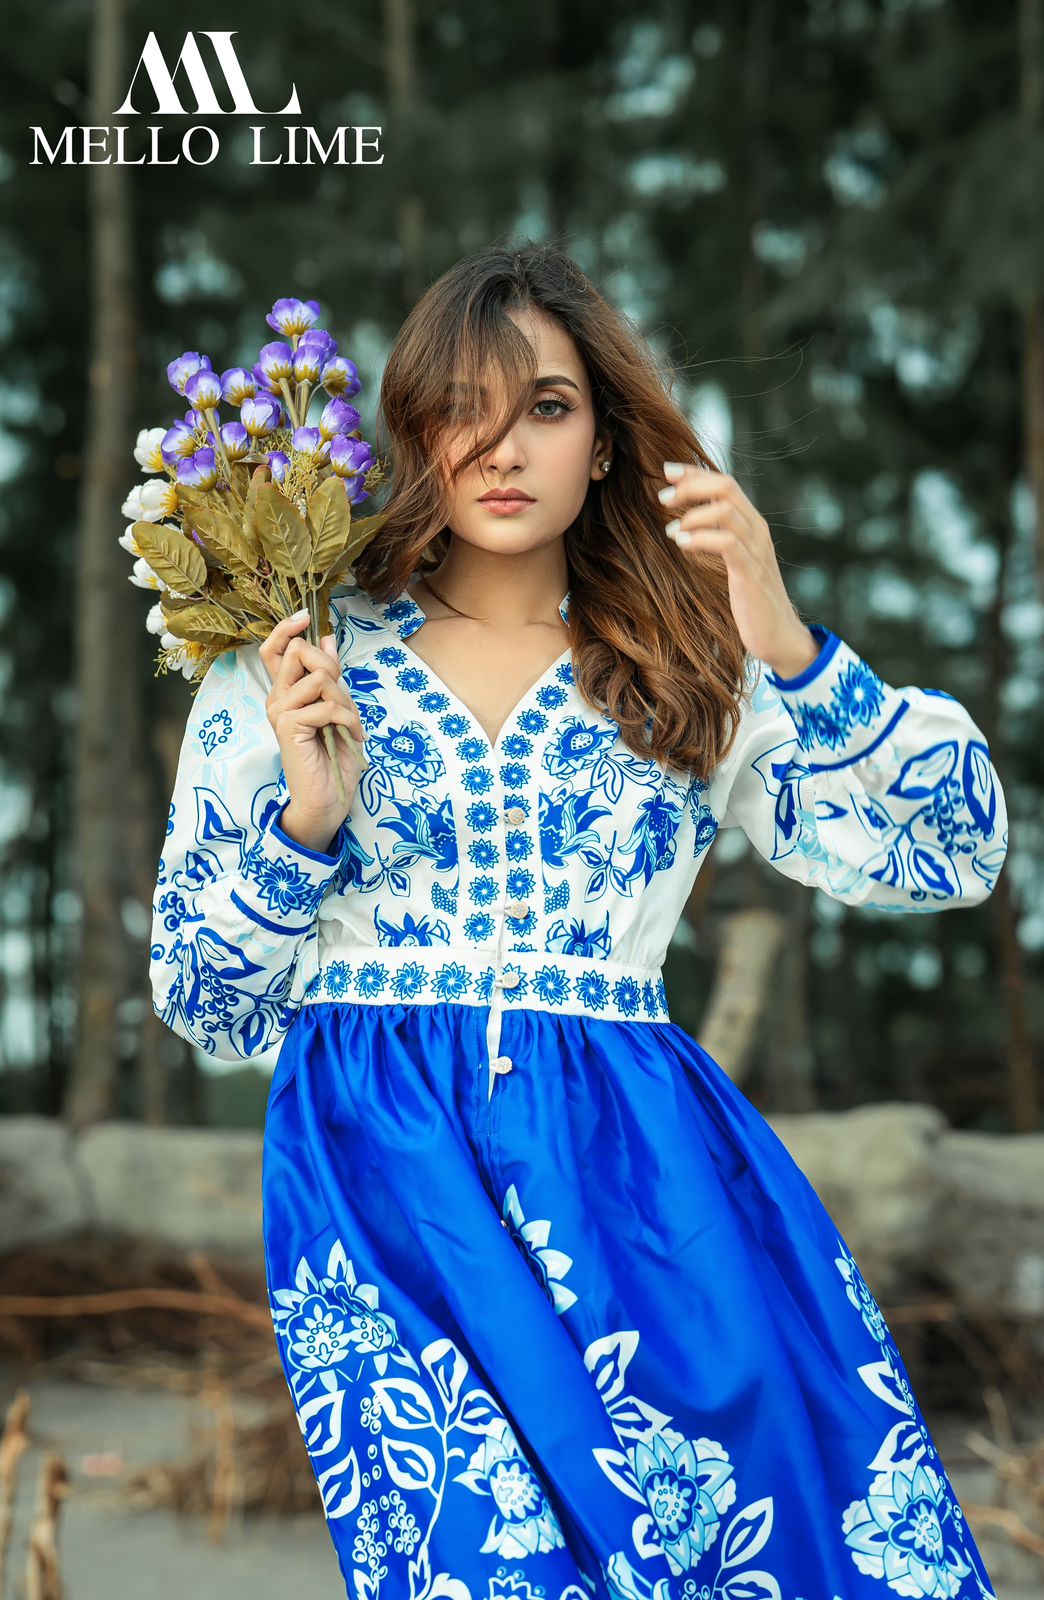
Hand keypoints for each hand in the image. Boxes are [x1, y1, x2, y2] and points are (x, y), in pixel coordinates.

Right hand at [258, 611, 366, 846]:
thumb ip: (329, 676)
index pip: (274, 650)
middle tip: (343, 697)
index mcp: (285, 692)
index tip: (305, 616)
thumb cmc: (332, 756)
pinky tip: (350, 736)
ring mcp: (279, 711)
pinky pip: (326, 705)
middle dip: (331, 667)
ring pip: (319, 678)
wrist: (327, 797)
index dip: (287, 629)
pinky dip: (348, 720)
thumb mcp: (336, 708)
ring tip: (349, 724)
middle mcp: (276, 698)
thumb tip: (327, 638)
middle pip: (299, 653)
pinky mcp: (288, 726)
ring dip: (345, 701)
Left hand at [658, 462, 820, 677]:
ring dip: (692, 515)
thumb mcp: (735, 562)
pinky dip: (700, 539)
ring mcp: (756, 550)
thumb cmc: (752, 600)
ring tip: (671, 530)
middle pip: (726, 487)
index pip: (725, 483)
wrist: (778, 634)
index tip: (666, 470)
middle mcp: (757, 530)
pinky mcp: (750, 572)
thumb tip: (690, 524)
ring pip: (726, 511)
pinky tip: (682, 544)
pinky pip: (726, 543)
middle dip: (691, 486)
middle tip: (663, 498)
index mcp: (752, 524)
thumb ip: (720, 539)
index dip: (695, 473)